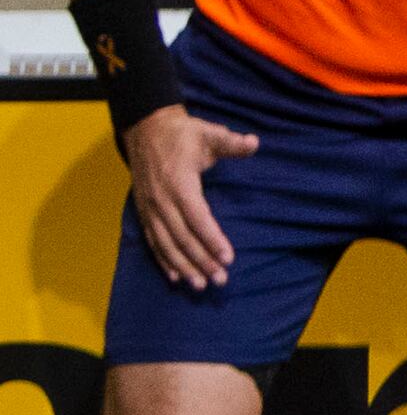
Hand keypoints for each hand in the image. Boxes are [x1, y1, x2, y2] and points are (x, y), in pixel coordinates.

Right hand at [126, 104, 258, 289]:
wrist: (145, 129)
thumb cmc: (183, 134)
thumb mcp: (209, 133)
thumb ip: (231, 143)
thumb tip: (254, 143)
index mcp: (179, 183)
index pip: (197, 217)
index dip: (211, 238)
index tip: (228, 257)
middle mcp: (161, 200)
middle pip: (182, 236)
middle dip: (201, 260)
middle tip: (220, 280)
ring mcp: (150, 207)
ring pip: (166, 243)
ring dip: (183, 265)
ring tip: (200, 285)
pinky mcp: (144, 211)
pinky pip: (152, 240)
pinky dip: (163, 260)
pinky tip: (175, 277)